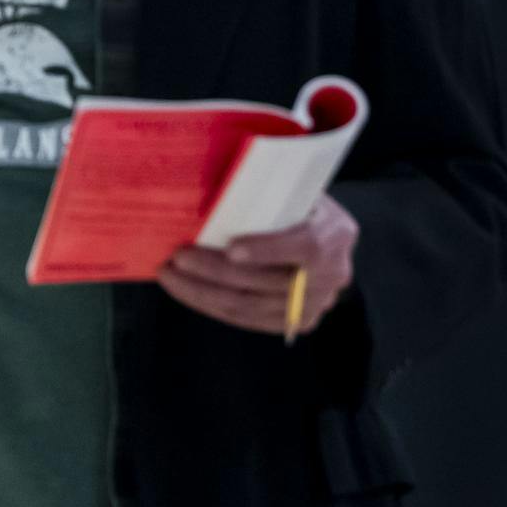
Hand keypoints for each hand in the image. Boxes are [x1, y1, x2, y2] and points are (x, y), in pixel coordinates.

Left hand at [157, 195, 358, 337]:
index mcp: (336, 233)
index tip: (231, 249)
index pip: (306, 246)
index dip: (269, 250)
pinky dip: (212, 306)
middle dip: (217, 272)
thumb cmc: (294, 200)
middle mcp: (333, 274)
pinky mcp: (295, 322)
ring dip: (204, 293)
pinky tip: (185, 291)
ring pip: (253, 306)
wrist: (321, 230)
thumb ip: (263, 189)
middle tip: (178, 257)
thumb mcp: (290, 186)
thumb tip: (209, 184)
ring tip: (170, 275)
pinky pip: (249, 320)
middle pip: (269, 281)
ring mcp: (316, 304)